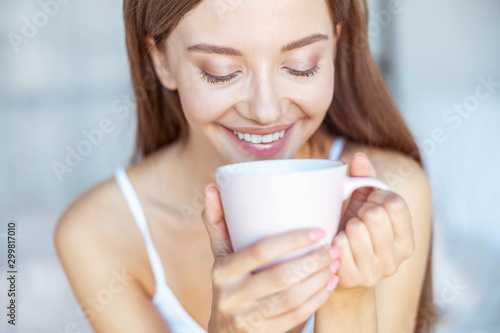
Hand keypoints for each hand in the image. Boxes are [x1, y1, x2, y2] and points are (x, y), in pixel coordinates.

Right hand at [201, 185, 339, 332]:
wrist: (226, 331)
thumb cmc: (230, 282)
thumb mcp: (221, 255)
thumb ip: (218, 222)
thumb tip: (212, 187)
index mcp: (222, 271)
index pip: (259, 251)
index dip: (291, 240)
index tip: (318, 230)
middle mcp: (231, 296)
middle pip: (279, 277)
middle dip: (312, 261)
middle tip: (332, 248)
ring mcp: (247, 319)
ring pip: (291, 299)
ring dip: (318, 280)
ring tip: (334, 264)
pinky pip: (296, 317)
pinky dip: (317, 300)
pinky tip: (329, 284)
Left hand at [333, 153, 414, 288]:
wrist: (341, 268)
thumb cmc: (354, 231)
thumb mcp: (364, 205)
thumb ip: (365, 179)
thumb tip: (359, 157)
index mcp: (406, 237)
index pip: (395, 203)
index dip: (376, 197)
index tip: (368, 203)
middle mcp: (397, 257)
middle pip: (375, 215)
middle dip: (359, 212)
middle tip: (354, 220)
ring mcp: (377, 270)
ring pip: (356, 230)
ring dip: (345, 227)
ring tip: (346, 234)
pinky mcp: (355, 279)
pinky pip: (340, 247)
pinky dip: (334, 242)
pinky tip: (337, 247)